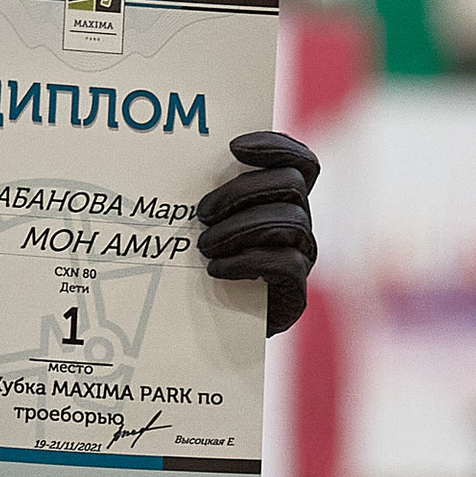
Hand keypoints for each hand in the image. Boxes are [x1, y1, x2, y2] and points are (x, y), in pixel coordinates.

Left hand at [197, 128, 320, 334]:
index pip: (301, 161)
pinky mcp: (295, 291)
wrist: (213, 330)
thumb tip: (173, 165)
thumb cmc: (201, 269)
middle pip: (291, 183)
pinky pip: (285, 263)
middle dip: (242, 191)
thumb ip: (209, 199)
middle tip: (201, 213)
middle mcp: (299, 224)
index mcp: (282, 202)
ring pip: (290, 220)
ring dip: (240, 228)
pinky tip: (216, 270)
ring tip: (204, 246)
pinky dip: (246, 262)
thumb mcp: (205, 227)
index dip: (276, 146)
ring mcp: (302, 256)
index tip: (233, 147)